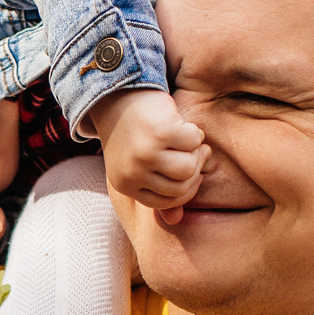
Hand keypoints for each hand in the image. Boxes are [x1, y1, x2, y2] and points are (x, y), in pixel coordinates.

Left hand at [92, 88, 205, 209]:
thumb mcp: (141, 165)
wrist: (117, 94)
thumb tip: (176, 221)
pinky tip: (182, 124)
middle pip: (182, 186)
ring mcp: (145, 154)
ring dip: (196, 151)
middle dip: (195, 168)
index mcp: (125, 185)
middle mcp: (132, 173)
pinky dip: (194, 132)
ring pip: (189, 168)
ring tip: (188, 138)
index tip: (192, 171)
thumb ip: (158, 192)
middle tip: (194, 151)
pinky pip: (193, 142)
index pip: (169, 202)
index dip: (187, 188)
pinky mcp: (158, 133)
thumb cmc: (134, 132)